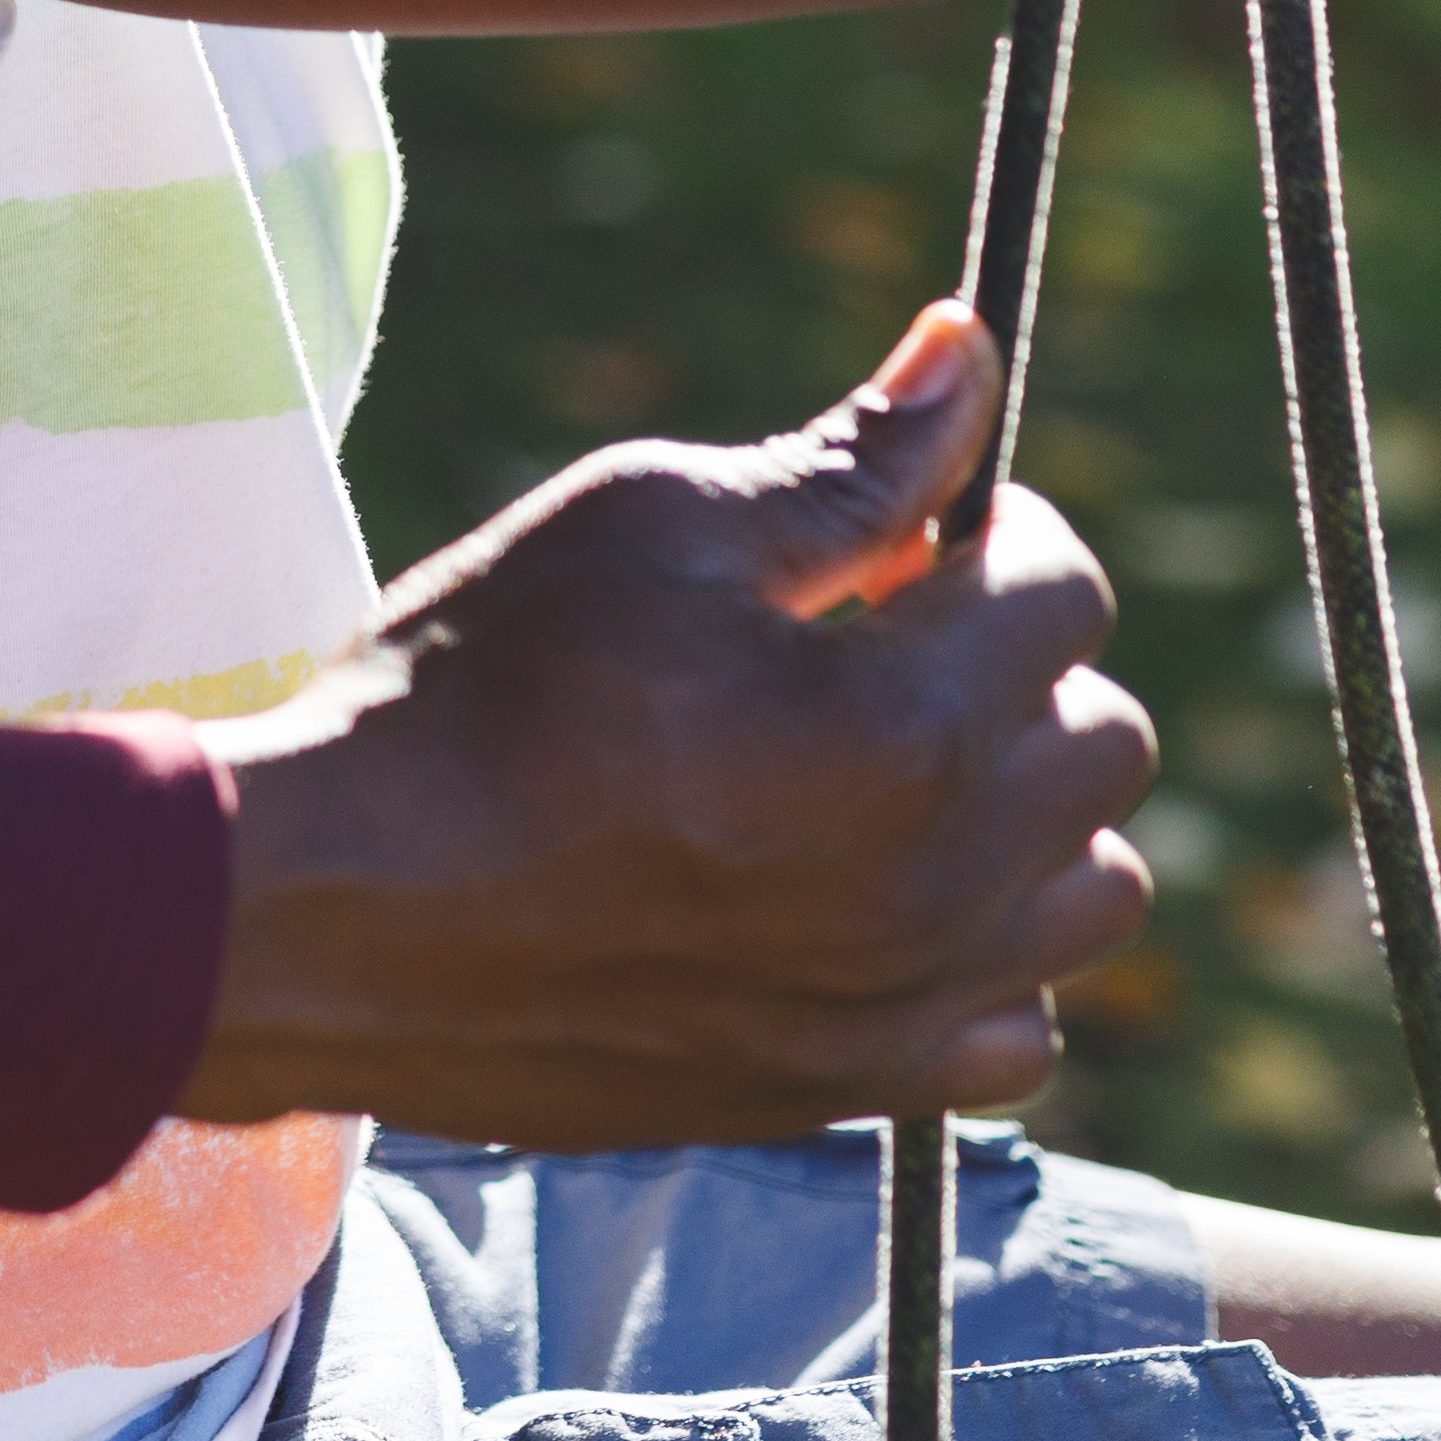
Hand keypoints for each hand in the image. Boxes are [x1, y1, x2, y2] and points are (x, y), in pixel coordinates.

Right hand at [173, 306, 1156, 1144]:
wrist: (334, 906)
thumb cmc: (473, 687)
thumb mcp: (647, 521)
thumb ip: (845, 461)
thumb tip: (967, 351)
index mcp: (900, 725)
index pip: (1064, 591)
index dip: (982, 530)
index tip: (885, 540)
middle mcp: (936, 883)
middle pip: (1106, 740)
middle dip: (1013, 665)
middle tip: (868, 643)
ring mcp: (899, 1005)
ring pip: (1089, 894)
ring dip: (1023, 813)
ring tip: (880, 770)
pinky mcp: (846, 1089)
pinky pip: (1015, 1032)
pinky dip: (979, 957)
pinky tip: (865, 897)